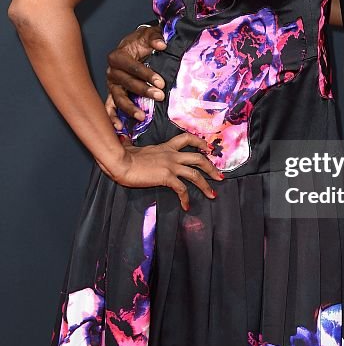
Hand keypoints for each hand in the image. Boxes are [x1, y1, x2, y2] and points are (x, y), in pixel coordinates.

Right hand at [100, 133, 223, 210]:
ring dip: (206, 185)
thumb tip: (123, 140)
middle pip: (198, 158)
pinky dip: (186, 198)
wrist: (121, 162)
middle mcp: (172, 155)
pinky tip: (186, 206)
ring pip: (195, 174)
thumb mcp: (131, 148)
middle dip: (211, 167)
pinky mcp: (166, 177)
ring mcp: (171, 166)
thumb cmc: (123, 156)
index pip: (187, 139)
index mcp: (166, 147)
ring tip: (213, 194)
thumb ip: (131, 144)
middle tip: (219, 176)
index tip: (208, 148)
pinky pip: (181, 189)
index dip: (200, 142)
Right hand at [106, 24, 165, 128]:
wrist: (134, 46)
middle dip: (143, 91)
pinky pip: (109, 107)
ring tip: (141, 116)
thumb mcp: (148, 35)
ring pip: (118, 98)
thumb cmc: (141, 42)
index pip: (131, 67)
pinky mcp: (113, 94)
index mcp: (117, 56)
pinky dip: (112, 117)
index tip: (161, 82)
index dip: (145, 74)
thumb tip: (162, 44)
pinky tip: (119, 127)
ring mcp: (111, 85)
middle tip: (159, 96)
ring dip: (129, 108)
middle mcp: (111, 71)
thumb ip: (155, 37)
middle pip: (126, 83)